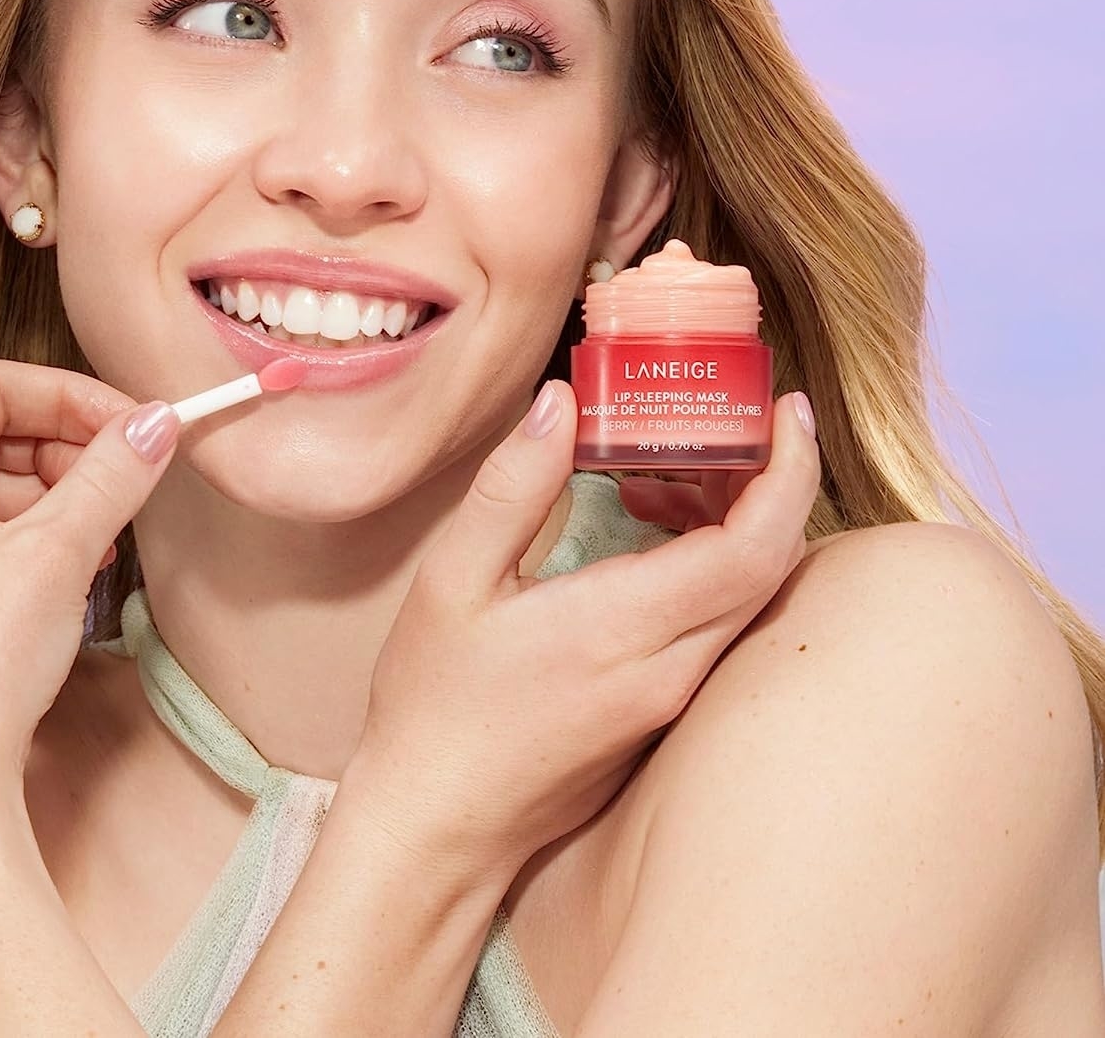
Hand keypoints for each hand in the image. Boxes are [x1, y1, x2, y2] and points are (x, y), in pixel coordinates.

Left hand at [0, 356, 180, 825]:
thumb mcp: (59, 552)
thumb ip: (112, 472)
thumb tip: (156, 422)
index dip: (68, 395)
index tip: (131, 423)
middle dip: (61, 445)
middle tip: (124, 475)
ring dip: (47, 493)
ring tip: (103, 532)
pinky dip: (19, 535)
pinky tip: (70, 566)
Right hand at [345, 379, 818, 881]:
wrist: (438, 822)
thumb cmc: (436, 702)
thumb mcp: (453, 579)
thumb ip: (513, 486)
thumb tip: (561, 402)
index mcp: (624, 628)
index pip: (755, 545)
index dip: (788, 469)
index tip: (786, 409)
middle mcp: (671, 669)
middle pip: (770, 563)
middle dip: (764, 478)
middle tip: (716, 421)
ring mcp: (674, 698)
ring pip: (749, 593)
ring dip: (732, 519)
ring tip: (656, 474)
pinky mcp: (664, 712)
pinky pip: (719, 622)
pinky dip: (709, 562)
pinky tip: (644, 534)